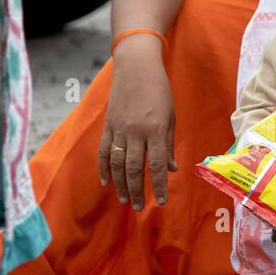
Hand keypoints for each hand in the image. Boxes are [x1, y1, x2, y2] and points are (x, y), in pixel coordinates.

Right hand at [99, 37, 177, 209]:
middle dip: (137, 190)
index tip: (161, 202)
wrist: (136, 67)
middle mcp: (136, 132)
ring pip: (116, 164)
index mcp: (156, 129)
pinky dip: (104, 168)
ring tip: (125, 200)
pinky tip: (106, 182)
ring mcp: (119, 129)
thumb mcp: (171, 115)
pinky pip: (103, 151)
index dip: (159, 185)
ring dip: (120, 185)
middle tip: (139, 207)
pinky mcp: (107, 125)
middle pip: (134, 168)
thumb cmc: (159, 90)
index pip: (157, 165)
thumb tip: (171, 169)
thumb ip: (169, 144)